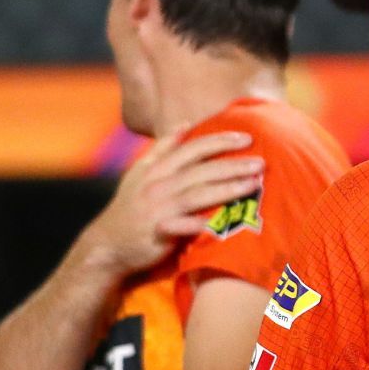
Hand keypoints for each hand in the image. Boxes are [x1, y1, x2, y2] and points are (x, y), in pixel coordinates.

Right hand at [82, 131, 262, 277]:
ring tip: (254, 185)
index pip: (192, 148)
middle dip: (232, 164)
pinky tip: (219, 222)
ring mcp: (157, 209)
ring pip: (197, 195)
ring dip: (227, 189)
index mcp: (157, 168)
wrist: (107, 244)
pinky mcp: (156, 232)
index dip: (220, 141)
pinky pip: (180, 226)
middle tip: (261, 162)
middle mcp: (158, 185)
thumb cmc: (132, 207)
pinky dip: (198, 224)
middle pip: (201, 170)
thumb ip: (163, 149)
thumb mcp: (140, 173)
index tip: (247, 137)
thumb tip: (185, 125)